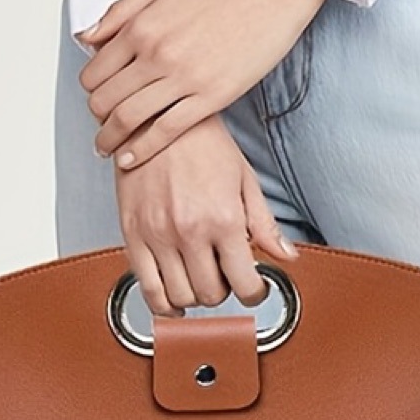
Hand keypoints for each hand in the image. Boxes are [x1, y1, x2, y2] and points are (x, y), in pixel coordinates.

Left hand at [77, 0, 342, 168]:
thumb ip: (122, 11)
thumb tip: (88, 37)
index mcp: (142, 26)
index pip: (97, 70)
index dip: (90, 90)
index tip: (95, 100)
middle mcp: (156, 53)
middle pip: (107, 98)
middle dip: (97, 119)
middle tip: (100, 129)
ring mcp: (182, 78)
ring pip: (130, 118)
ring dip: (111, 139)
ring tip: (107, 150)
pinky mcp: (209, 98)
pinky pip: (166, 131)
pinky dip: (142, 149)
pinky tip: (130, 160)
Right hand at [113, 109, 300, 318]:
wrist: (157, 115)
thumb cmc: (202, 142)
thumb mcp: (244, 180)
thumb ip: (265, 225)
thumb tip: (287, 256)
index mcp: (224, 219)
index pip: (245, 285)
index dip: (254, 294)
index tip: (253, 289)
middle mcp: (190, 231)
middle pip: (212, 295)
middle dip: (224, 291)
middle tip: (224, 275)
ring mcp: (159, 235)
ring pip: (181, 296)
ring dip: (195, 296)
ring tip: (199, 279)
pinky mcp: (132, 234)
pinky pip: (147, 288)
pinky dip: (163, 304)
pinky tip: (173, 298)